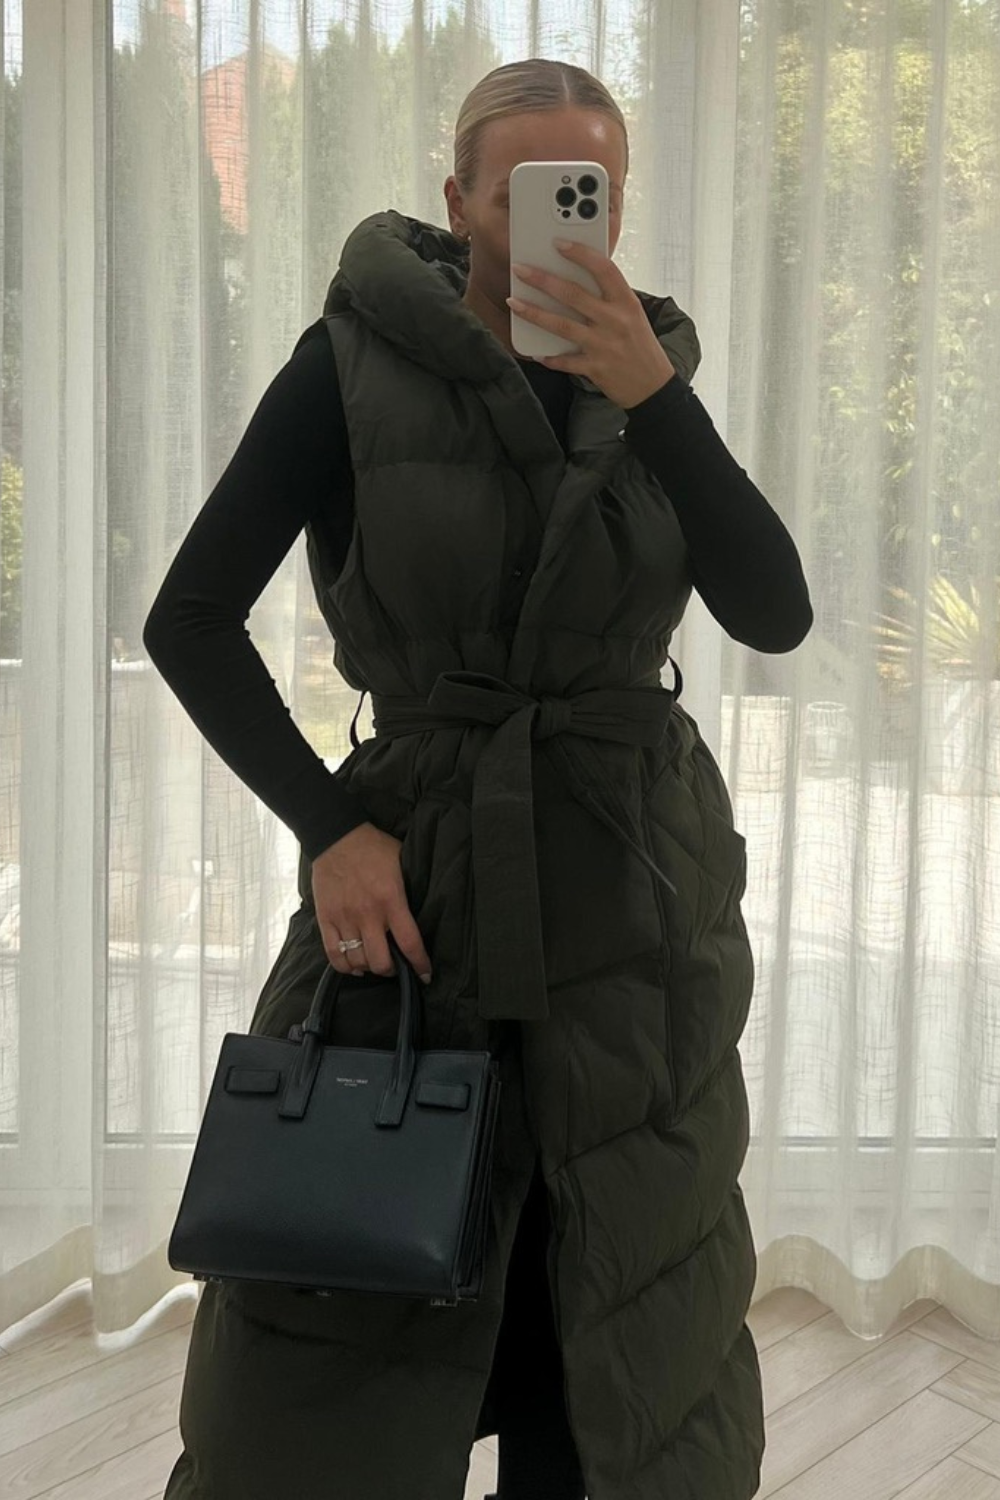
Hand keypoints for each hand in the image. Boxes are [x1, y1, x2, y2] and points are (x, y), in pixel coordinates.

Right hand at [310, 822, 433, 983]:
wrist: (337, 836)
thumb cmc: (373, 848)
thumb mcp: (402, 863)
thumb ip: (410, 889)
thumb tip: (424, 910)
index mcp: (391, 900)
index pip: (410, 943)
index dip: (420, 964)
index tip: (425, 975)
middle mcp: (368, 914)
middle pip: (381, 961)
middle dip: (391, 970)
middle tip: (395, 966)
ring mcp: (345, 918)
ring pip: (358, 962)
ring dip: (369, 968)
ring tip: (374, 962)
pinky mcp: (326, 919)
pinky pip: (334, 955)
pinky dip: (345, 967)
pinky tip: (354, 965)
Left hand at [506, 239, 676, 409]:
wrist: (653, 386)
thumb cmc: (639, 345)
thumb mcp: (632, 315)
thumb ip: (608, 298)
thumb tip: (573, 280)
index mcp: (626, 302)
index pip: (604, 269)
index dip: (580, 254)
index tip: (558, 243)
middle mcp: (615, 321)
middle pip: (573, 294)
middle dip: (542, 279)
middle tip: (520, 269)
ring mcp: (604, 345)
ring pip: (562, 325)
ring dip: (534, 313)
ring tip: (514, 302)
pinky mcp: (596, 368)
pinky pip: (565, 361)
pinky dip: (549, 356)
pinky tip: (535, 352)